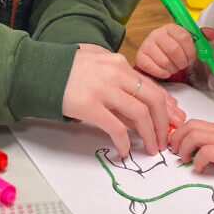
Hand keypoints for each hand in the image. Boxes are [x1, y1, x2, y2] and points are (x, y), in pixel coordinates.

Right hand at [62, 47, 185, 157]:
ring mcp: (103, 89)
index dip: (167, 105)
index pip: (152, 86)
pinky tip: (125, 150)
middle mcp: (116, 73)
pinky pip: (116, 127)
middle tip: (165, 139)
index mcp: (119, 64)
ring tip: (151, 148)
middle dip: (163, 122)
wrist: (39, 70)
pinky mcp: (90, 105)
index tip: (175, 119)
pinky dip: (125, 142)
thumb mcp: (97, 64)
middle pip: (152, 100)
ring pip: (140, 114)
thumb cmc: (67, 68)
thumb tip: (137, 106)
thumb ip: (118, 80)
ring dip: (150, 135)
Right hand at [135, 23, 213, 77]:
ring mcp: (147, 45)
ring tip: (174, 67)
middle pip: (174, 49)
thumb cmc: (173, 50)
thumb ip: (200, 37)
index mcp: (170, 28)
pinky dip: (164, 73)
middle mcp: (156, 34)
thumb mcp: (188, 42)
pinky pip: (155, 69)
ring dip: (173, 68)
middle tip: (183, 64)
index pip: (184, 36)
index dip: (191, 50)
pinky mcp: (140, 58)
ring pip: (165, 61)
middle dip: (182, 61)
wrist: (154, 58)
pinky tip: (165, 70)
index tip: (192, 56)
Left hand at [169, 119, 213, 175]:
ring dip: (183, 148)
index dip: (181, 131)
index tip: (176, 143)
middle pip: (190, 125)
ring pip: (193, 135)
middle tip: (174, 151)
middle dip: (177, 138)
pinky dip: (198, 161)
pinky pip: (206, 152)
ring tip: (184, 160)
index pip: (195, 122)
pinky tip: (200, 169)